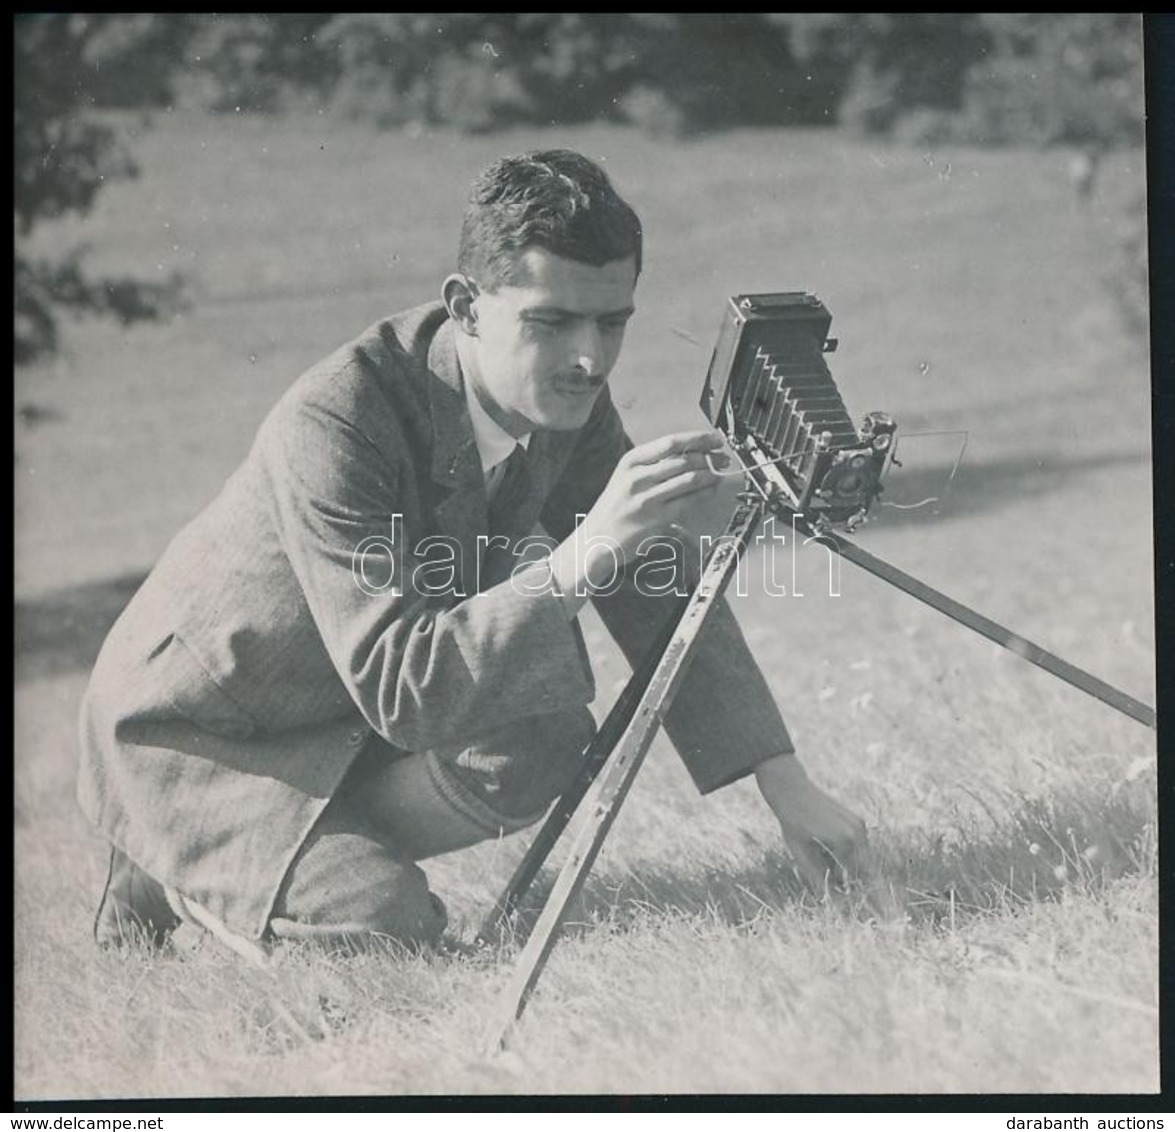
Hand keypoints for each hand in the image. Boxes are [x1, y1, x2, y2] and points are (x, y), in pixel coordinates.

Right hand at [547, 429, 724, 610]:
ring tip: (719, 473)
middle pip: (683, 460)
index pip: (670, 442)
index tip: (714, 438)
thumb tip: (691, 453)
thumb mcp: (626, 477)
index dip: (697, 438)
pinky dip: (704, 494)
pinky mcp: (657, 519)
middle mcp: (638, 477)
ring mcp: (647, 499)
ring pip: (689, 480)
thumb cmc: (615, 508)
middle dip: (709, 457)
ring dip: (710, 475)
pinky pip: (688, 502)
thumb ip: (653, 465)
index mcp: (630, 461)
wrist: (596, 539)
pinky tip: (710, 491)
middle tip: (722, 458)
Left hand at [754, 755, 868, 893]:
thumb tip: (828, 898)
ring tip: (823, 858)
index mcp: (845, 841)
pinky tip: (827, 848)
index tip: (843, 897)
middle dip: (851, 879)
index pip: (854, 877)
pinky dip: (848, 853)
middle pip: (864, 869)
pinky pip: (859, 846)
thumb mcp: (800, 853)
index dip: (847, 890)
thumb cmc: (792, 822)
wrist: (792, 790)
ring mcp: (859, 825)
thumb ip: (816, 877)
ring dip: (849, 865)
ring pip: (862, 858)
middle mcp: (857, 832)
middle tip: (832, 880)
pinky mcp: (857, 820)